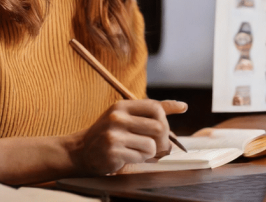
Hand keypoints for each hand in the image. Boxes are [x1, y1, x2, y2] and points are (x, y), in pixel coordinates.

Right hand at [68, 99, 187, 174]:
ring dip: (150, 152)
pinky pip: (141, 157)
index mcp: (122, 106)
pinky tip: (129, 156)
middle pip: (159, 127)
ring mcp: (114, 135)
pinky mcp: (113, 152)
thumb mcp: (126, 116)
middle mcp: (117, 118)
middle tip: (157, 146)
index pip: (156, 108)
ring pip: (152, 145)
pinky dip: (140, 159)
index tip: (161, 130)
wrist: (82, 151)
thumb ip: (153, 110)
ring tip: (139, 151)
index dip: (164, 121)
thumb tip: (183, 106)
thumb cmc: (109, 132)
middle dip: (163, 140)